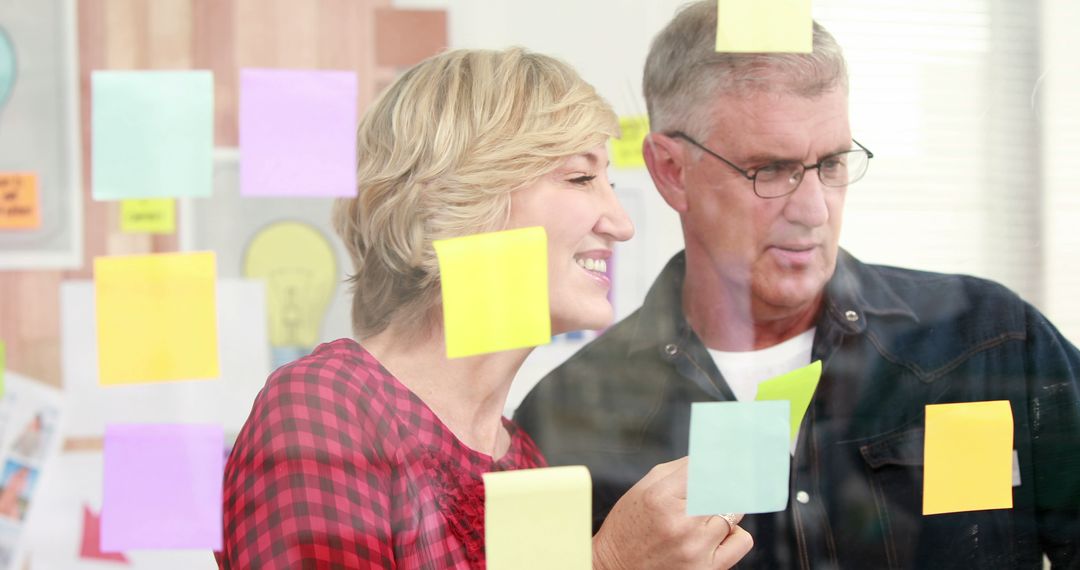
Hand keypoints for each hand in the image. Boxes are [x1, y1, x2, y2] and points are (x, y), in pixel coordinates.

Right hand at [592, 457, 752, 568]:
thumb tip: (709, 456)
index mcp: (661, 498)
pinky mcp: (708, 568)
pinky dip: (733, 534)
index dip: (718, 460)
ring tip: (699, 520)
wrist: (616, 568)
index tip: (731, 453)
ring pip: (734, 512)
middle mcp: (681, 523)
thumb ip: (677, 470)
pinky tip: (713, 536)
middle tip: (712, 489)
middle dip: (720, 485)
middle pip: (724, 487)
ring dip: (722, 511)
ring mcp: (696, 548)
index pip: (706, 467)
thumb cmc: (628, 529)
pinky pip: (742, 539)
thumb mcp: (642, 490)